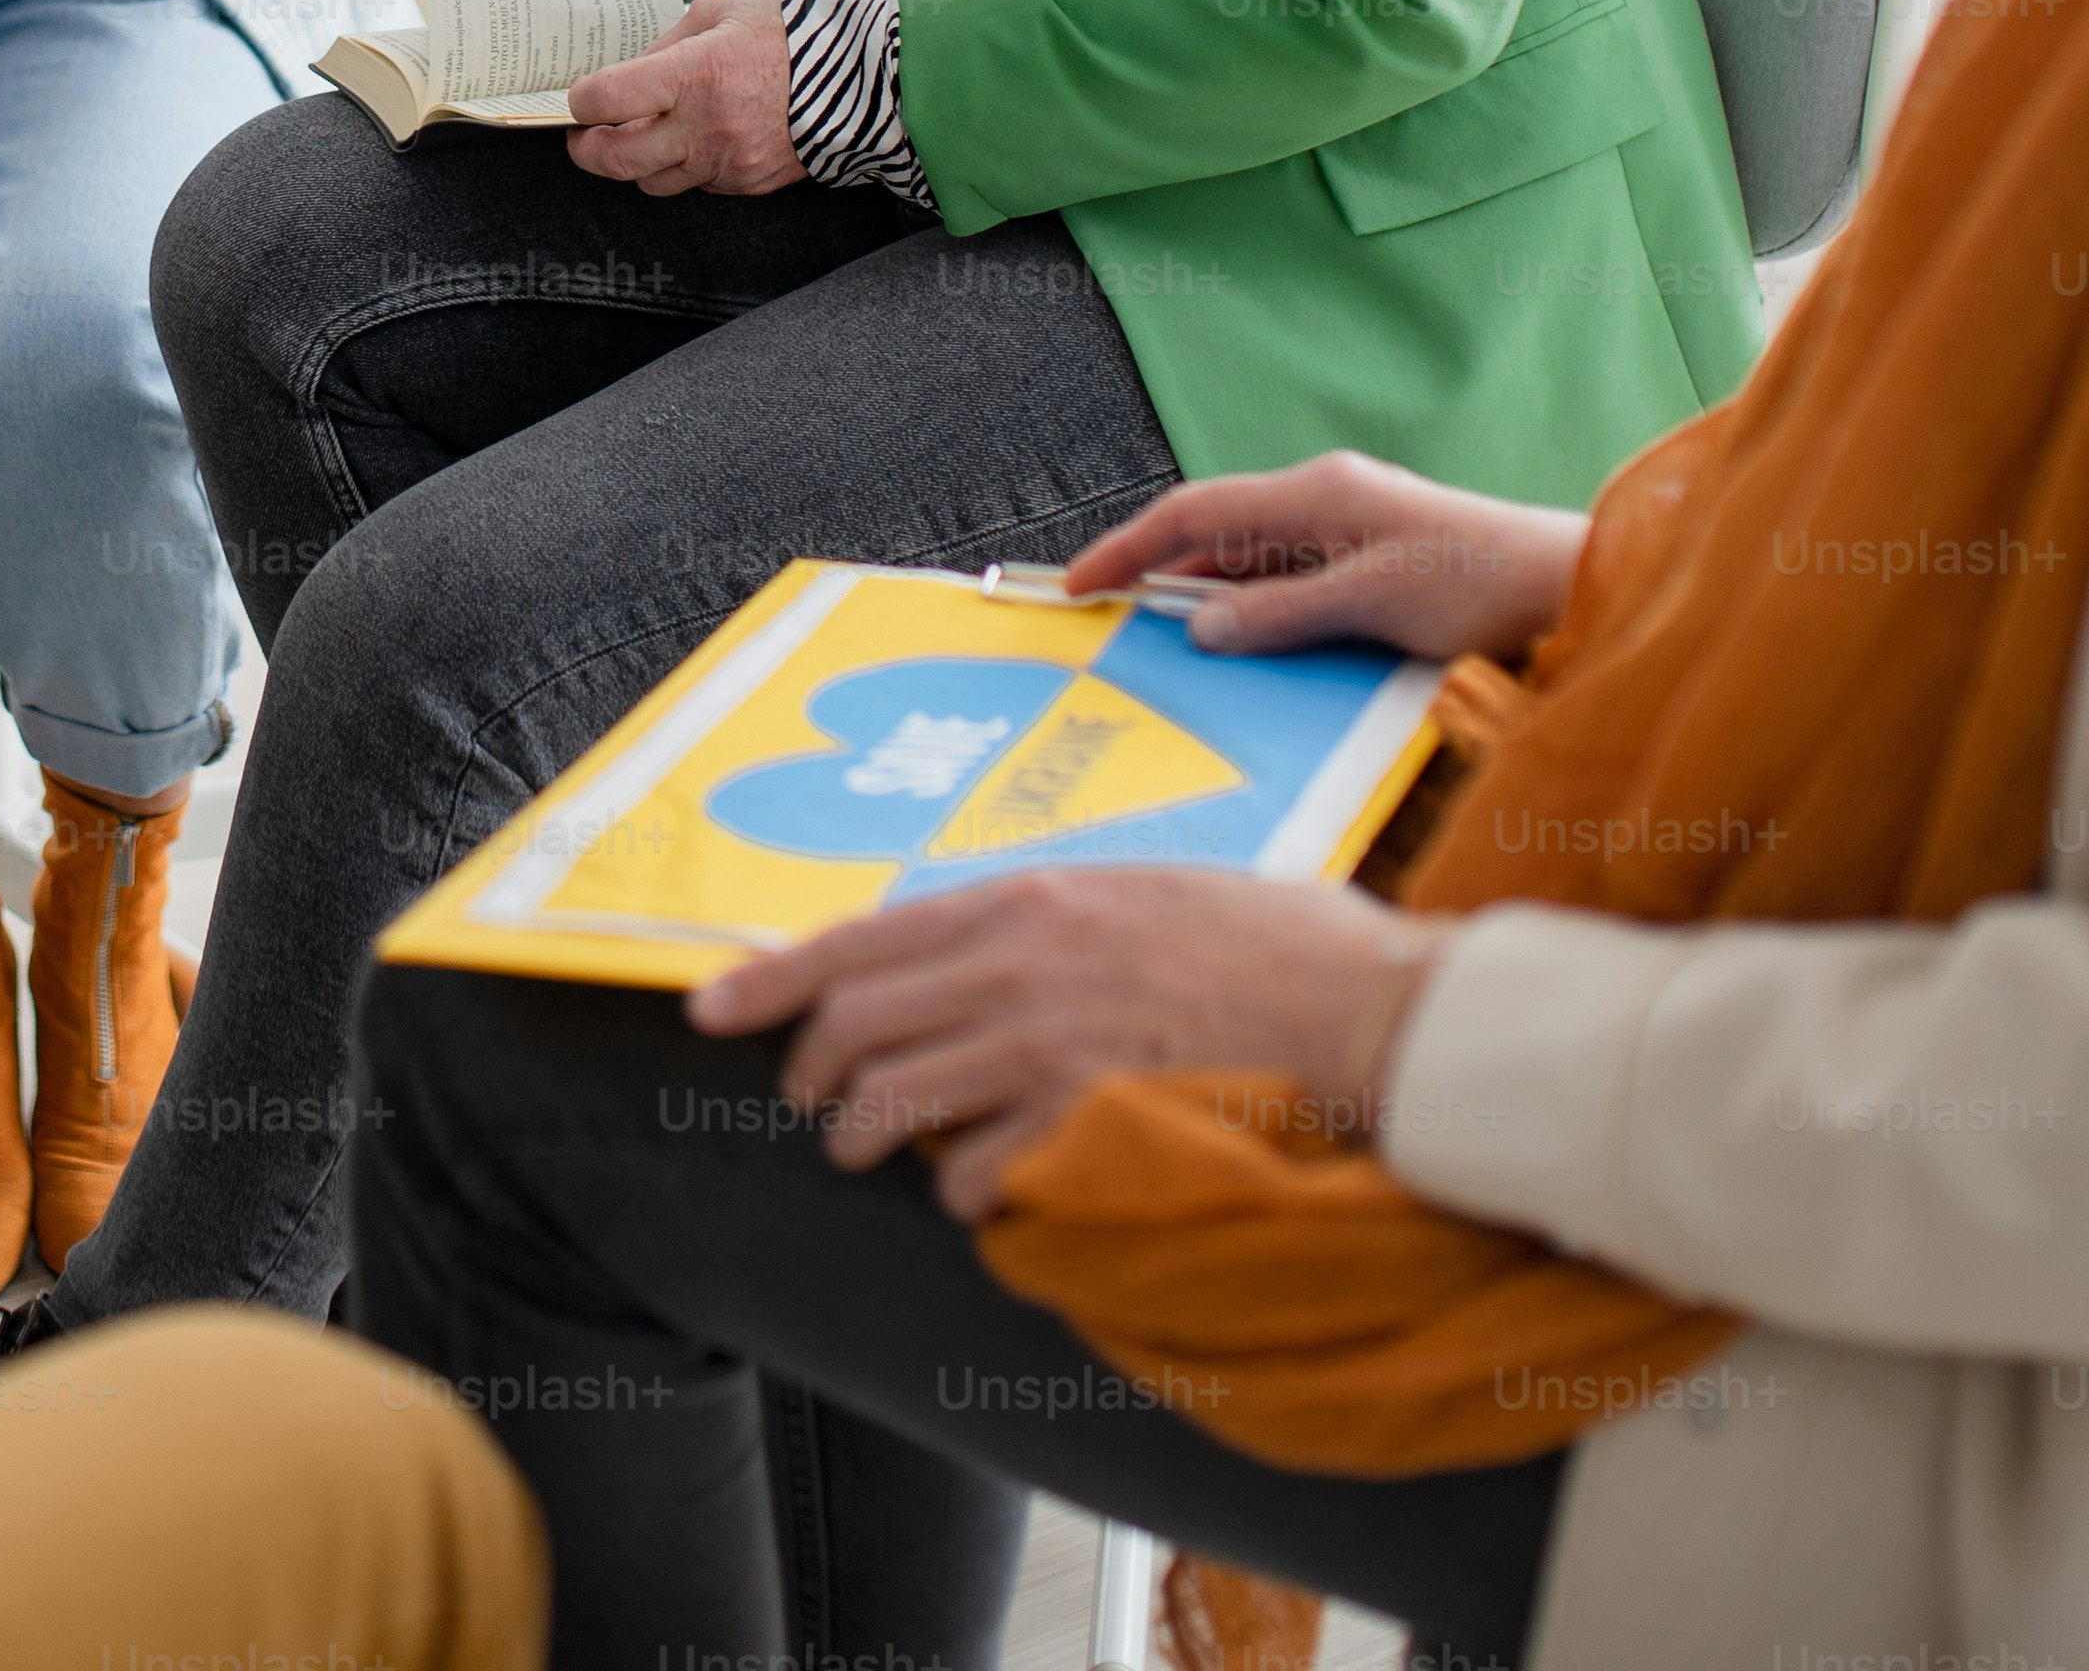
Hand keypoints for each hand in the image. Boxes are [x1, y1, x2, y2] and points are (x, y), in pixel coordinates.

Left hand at [564, 0, 802, 195]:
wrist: (861, 75)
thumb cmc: (788, 32)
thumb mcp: (716, 12)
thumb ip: (664, 45)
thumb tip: (629, 75)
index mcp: (694, 74)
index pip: (606, 100)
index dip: (580, 101)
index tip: (582, 97)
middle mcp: (705, 127)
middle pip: (616, 160)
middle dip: (587, 149)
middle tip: (584, 135)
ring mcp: (727, 163)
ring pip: (652, 181)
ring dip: (637, 161)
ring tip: (643, 135)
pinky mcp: (748, 184)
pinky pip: (697, 186)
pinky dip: (685, 166)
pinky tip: (696, 139)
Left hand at [693, 868, 1433, 1217]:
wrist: (1379, 1014)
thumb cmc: (1289, 949)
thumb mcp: (1160, 891)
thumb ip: (1069, 918)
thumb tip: (1008, 946)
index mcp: (1033, 900)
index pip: (863, 938)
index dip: (772, 979)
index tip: (709, 1009)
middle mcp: (1021, 964)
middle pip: (856, 1023)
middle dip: (813, 1075)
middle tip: (816, 1108)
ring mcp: (1050, 1046)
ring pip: (894, 1103)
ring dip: (868, 1140)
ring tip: (878, 1158)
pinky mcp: (1085, 1123)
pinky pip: (974, 1178)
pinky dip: (964, 1196)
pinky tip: (989, 1196)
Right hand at [1062, 449, 1592, 666]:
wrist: (1573, 587)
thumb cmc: (1483, 584)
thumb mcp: (1373, 603)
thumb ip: (1281, 613)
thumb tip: (1199, 626)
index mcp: (1318, 493)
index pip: (1195, 511)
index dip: (1129, 546)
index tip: (1076, 586)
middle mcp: (1325, 499)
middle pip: (1215, 530)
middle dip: (1153, 568)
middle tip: (1100, 616)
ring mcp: (1349, 526)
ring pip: (1249, 557)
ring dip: (1202, 593)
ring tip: (1154, 639)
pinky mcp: (1371, 559)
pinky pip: (1286, 578)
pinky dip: (1250, 606)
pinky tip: (1237, 641)